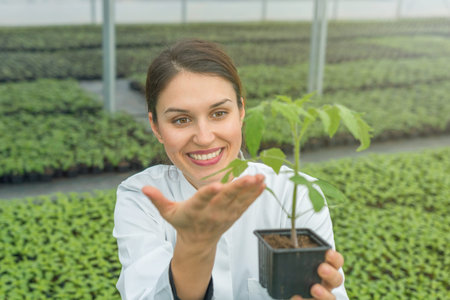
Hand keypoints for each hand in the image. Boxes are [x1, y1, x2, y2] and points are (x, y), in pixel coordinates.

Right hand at [142, 174, 265, 245]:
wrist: (198, 243)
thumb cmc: (182, 223)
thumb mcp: (168, 213)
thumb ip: (158, 199)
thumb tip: (143, 187)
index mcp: (195, 210)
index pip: (202, 200)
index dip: (209, 193)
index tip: (217, 186)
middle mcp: (212, 212)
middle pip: (226, 198)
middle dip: (238, 188)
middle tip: (249, 177)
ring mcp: (225, 214)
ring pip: (239, 200)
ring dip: (251, 189)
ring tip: (260, 177)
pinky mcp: (234, 215)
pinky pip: (246, 204)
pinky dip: (255, 195)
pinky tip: (263, 184)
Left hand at [290, 250, 343, 299]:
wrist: (290, 287)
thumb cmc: (295, 268)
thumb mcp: (295, 259)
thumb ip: (293, 250)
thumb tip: (279, 232)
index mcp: (327, 267)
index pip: (337, 262)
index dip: (335, 258)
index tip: (328, 253)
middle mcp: (327, 283)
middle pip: (337, 280)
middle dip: (331, 274)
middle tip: (321, 268)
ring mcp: (322, 296)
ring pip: (330, 297)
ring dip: (324, 293)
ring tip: (314, 289)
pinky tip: (296, 297)